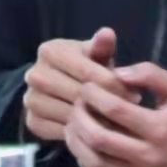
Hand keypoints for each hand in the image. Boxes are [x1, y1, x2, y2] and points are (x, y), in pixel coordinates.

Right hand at [23, 28, 126, 142]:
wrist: (65, 87)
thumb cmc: (87, 67)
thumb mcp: (96, 55)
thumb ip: (102, 46)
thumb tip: (107, 33)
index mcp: (49, 51)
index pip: (86, 71)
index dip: (113, 84)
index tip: (135, 94)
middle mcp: (34, 75)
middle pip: (78, 94)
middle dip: (106, 103)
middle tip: (129, 111)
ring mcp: (31, 99)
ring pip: (70, 114)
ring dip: (96, 120)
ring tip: (117, 121)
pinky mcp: (32, 122)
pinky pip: (61, 131)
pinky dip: (82, 134)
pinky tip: (98, 130)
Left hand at [65, 62, 166, 166]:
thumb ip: (149, 74)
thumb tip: (116, 73)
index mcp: (159, 128)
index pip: (115, 110)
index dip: (94, 95)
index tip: (86, 85)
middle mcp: (148, 157)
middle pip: (99, 139)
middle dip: (80, 118)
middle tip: (77, 104)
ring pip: (95, 163)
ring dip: (77, 142)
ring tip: (74, 123)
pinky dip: (86, 162)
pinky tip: (84, 146)